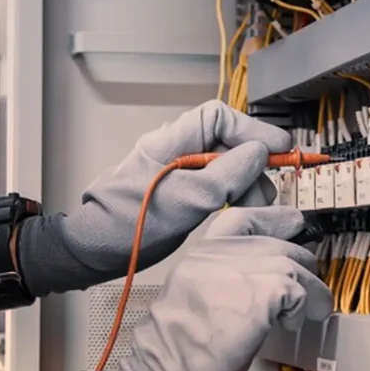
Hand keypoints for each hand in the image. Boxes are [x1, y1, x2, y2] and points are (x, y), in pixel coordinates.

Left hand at [17, 100, 292, 296]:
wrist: (92, 253)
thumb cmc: (127, 225)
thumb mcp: (186, 200)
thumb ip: (226, 175)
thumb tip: (259, 155)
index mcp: (171, 141)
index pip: (220, 118)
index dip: (253, 129)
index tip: (278, 149)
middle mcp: (175, 152)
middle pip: (226, 143)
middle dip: (252, 164)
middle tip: (266, 190)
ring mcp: (177, 174)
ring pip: (224, 167)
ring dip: (245, 185)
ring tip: (253, 207)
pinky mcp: (179, 196)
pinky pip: (214, 187)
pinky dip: (231, 198)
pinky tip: (236, 213)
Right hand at [80, 206, 331, 370]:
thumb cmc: (174, 360)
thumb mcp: (194, 304)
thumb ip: (226, 283)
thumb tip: (268, 283)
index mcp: (197, 256)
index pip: (242, 219)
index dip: (274, 220)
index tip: (294, 226)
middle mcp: (215, 255)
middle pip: (276, 242)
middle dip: (298, 267)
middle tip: (308, 291)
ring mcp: (236, 270)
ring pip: (294, 264)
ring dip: (308, 291)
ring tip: (301, 315)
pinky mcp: (258, 294)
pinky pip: (302, 290)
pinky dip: (307, 307)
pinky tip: (292, 324)